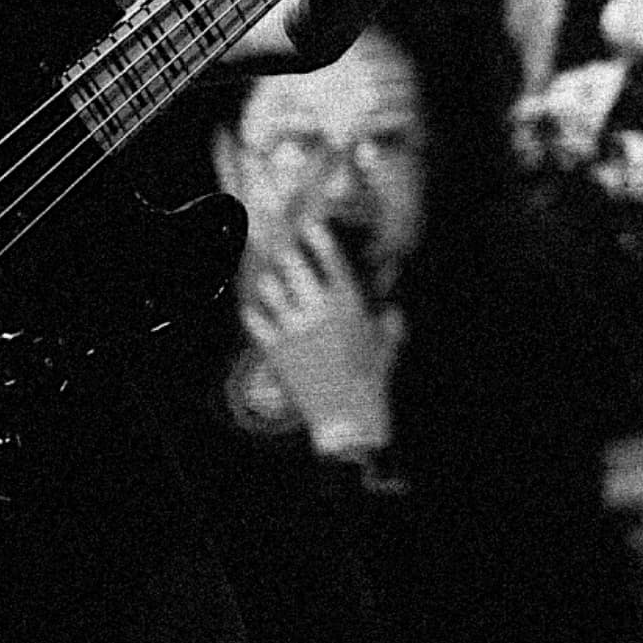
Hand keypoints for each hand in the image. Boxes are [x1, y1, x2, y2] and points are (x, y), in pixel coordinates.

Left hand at [242, 221, 391, 453]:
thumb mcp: (388, 342)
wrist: (348, 420)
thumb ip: (389, 316)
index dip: (318, 233)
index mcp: (347, 304)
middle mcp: (318, 309)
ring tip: (272, 281)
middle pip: (292, 262)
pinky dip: (254, 312)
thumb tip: (389, 301)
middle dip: (286, 249)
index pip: (330, 257)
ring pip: (268, 286)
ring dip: (270, 282)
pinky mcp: (275, 348)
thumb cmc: (371, 378)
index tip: (309, 222)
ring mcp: (293, 328)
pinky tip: (257, 309)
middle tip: (283, 244)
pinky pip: (253, 318)